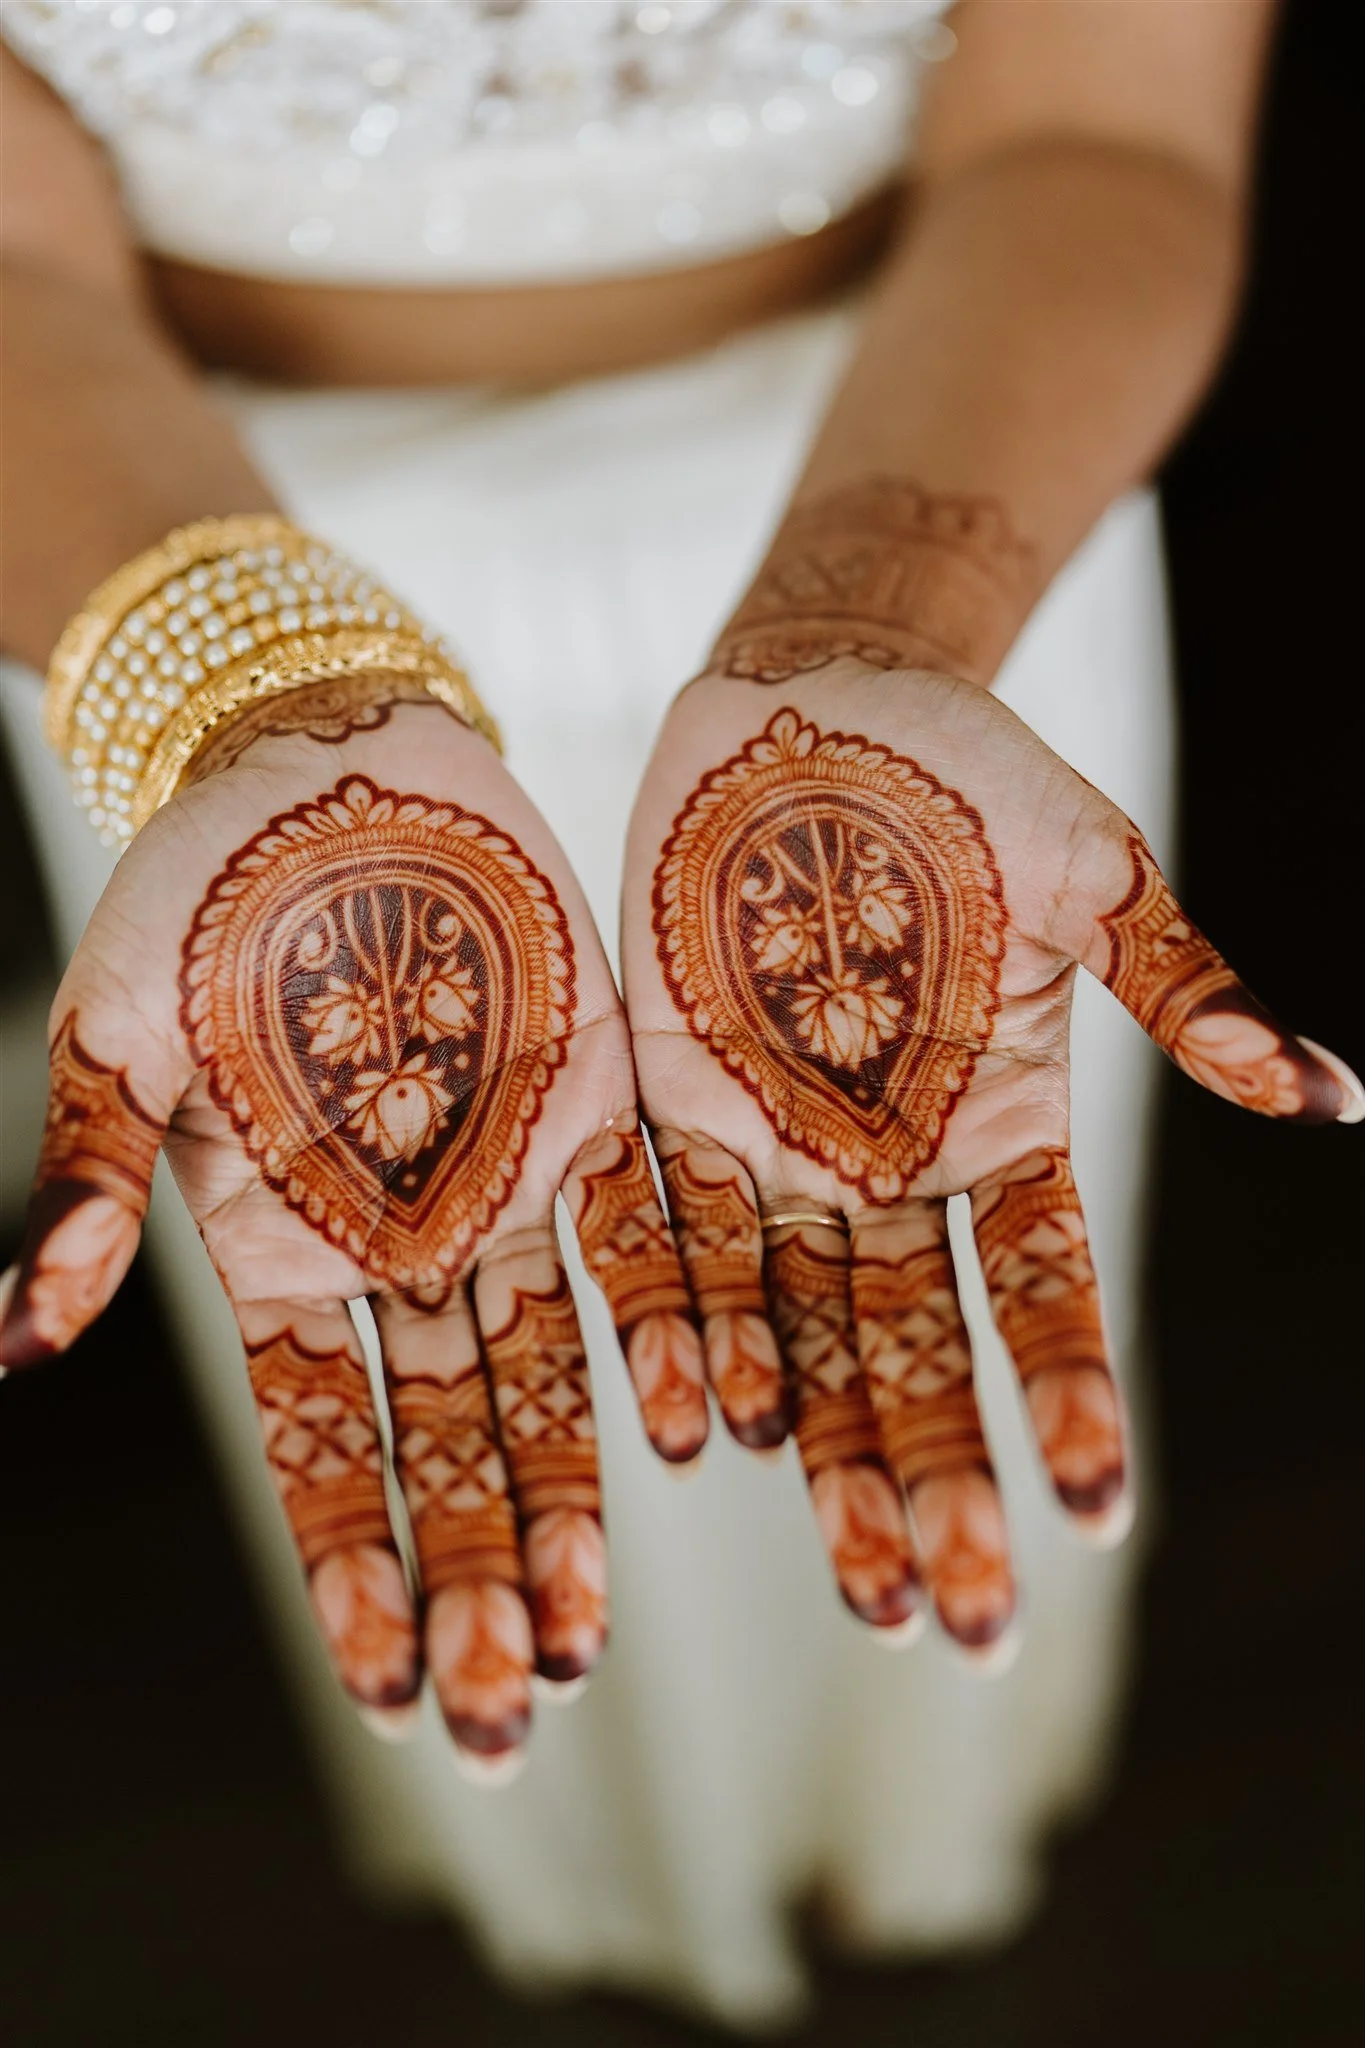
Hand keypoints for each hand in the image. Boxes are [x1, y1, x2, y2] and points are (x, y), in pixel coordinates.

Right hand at [1, 677, 707, 1768]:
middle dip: (477, 1576)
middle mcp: (406, 1245)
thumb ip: (89, 1176)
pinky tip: (705, 1427)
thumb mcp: (119, 1025)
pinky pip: (648, 1236)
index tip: (391, 1686)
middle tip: (515, 1710)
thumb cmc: (197, 886)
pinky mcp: (601, 1106)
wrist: (326, 762)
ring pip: (556, 1375)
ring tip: (594, 1633)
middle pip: (449, 1442)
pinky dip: (677, 1329)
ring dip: (577, 1503)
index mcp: (284, 1249)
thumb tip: (17, 1334)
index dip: (355, 1563)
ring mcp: (508, 1186)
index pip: (323, 1439)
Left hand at [623, 661, 1361, 1654]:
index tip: (1098, 1506)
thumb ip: (1185, 992)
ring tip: (859, 1580)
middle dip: (946, 1482)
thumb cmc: (972, 770)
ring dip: (830, 1456)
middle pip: (923, 1347)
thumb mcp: (1094, 874)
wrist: (814, 703)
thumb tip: (1331, 1098)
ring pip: (802, 1332)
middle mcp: (894, 1163)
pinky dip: (693, 1332)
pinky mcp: (676, 1107)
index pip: (1044, 1288)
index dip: (1072, 1393)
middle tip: (968, 1620)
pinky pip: (678, 1240)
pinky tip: (711, 1430)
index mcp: (1005, 1122)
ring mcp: (781, 1148)